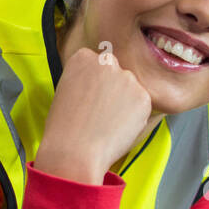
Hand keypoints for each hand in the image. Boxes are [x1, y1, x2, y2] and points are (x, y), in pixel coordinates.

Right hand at [34, 46, 152, 183]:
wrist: (75, 152)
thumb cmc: (65, 128)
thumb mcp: (67, 90)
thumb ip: (87, 79)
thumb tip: (104, 84)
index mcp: (84, 57)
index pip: (98, 64)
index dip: (94, 85)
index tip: (88, 99)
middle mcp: (107, 62)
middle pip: (116, 74)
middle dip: (113, 90)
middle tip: (100, 113)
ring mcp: (127, 78)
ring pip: (131, 89)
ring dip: (125, 103)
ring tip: (107, 123)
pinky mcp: (143, 97)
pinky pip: (141, 105)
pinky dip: (135, 117)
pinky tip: (118, 128)